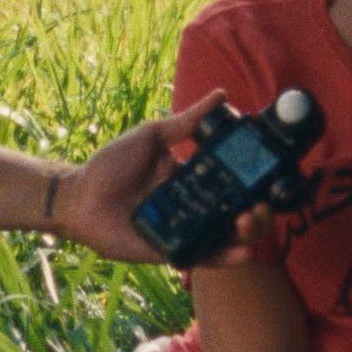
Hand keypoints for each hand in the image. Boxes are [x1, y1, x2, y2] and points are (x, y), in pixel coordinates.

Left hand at [54, 91, 272, 264]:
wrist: (78, 197)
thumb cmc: (111, 165)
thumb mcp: (152, 136)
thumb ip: (186, 122)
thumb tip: (222, 95)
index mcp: (194, 178)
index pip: (235, 181)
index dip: (257, 181)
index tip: (273, 172)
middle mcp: (196, 205)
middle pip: (241, 212)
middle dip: (262, 211)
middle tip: (262, 202)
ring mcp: (188, 230)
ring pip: (230, 237)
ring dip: (250, 232)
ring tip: (252, 218)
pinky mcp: (175, 251)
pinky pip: (207, 256)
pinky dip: (227, 256)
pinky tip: (243, 250)